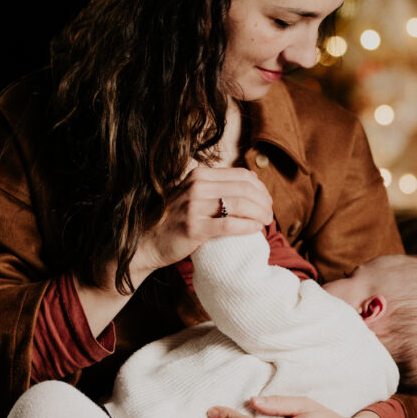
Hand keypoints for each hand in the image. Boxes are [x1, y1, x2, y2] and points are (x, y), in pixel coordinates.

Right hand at [134, 166, 272, 276]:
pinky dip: (247, 226)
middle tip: (270, 214)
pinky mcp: (193, 228)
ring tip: (266, 222)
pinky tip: (256, 229)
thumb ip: (215, 187)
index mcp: (199, 175)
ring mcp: (193, 206)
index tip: (267, 201)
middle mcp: (196, 186)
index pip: (241, 176)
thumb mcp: (192, 194)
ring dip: (259, 213)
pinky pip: (229, 224)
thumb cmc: (174, 220)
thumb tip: (252, 183)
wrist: (146, 242)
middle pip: (244, 189)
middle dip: (263, 202)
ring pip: (239, 204)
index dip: (260, 188)